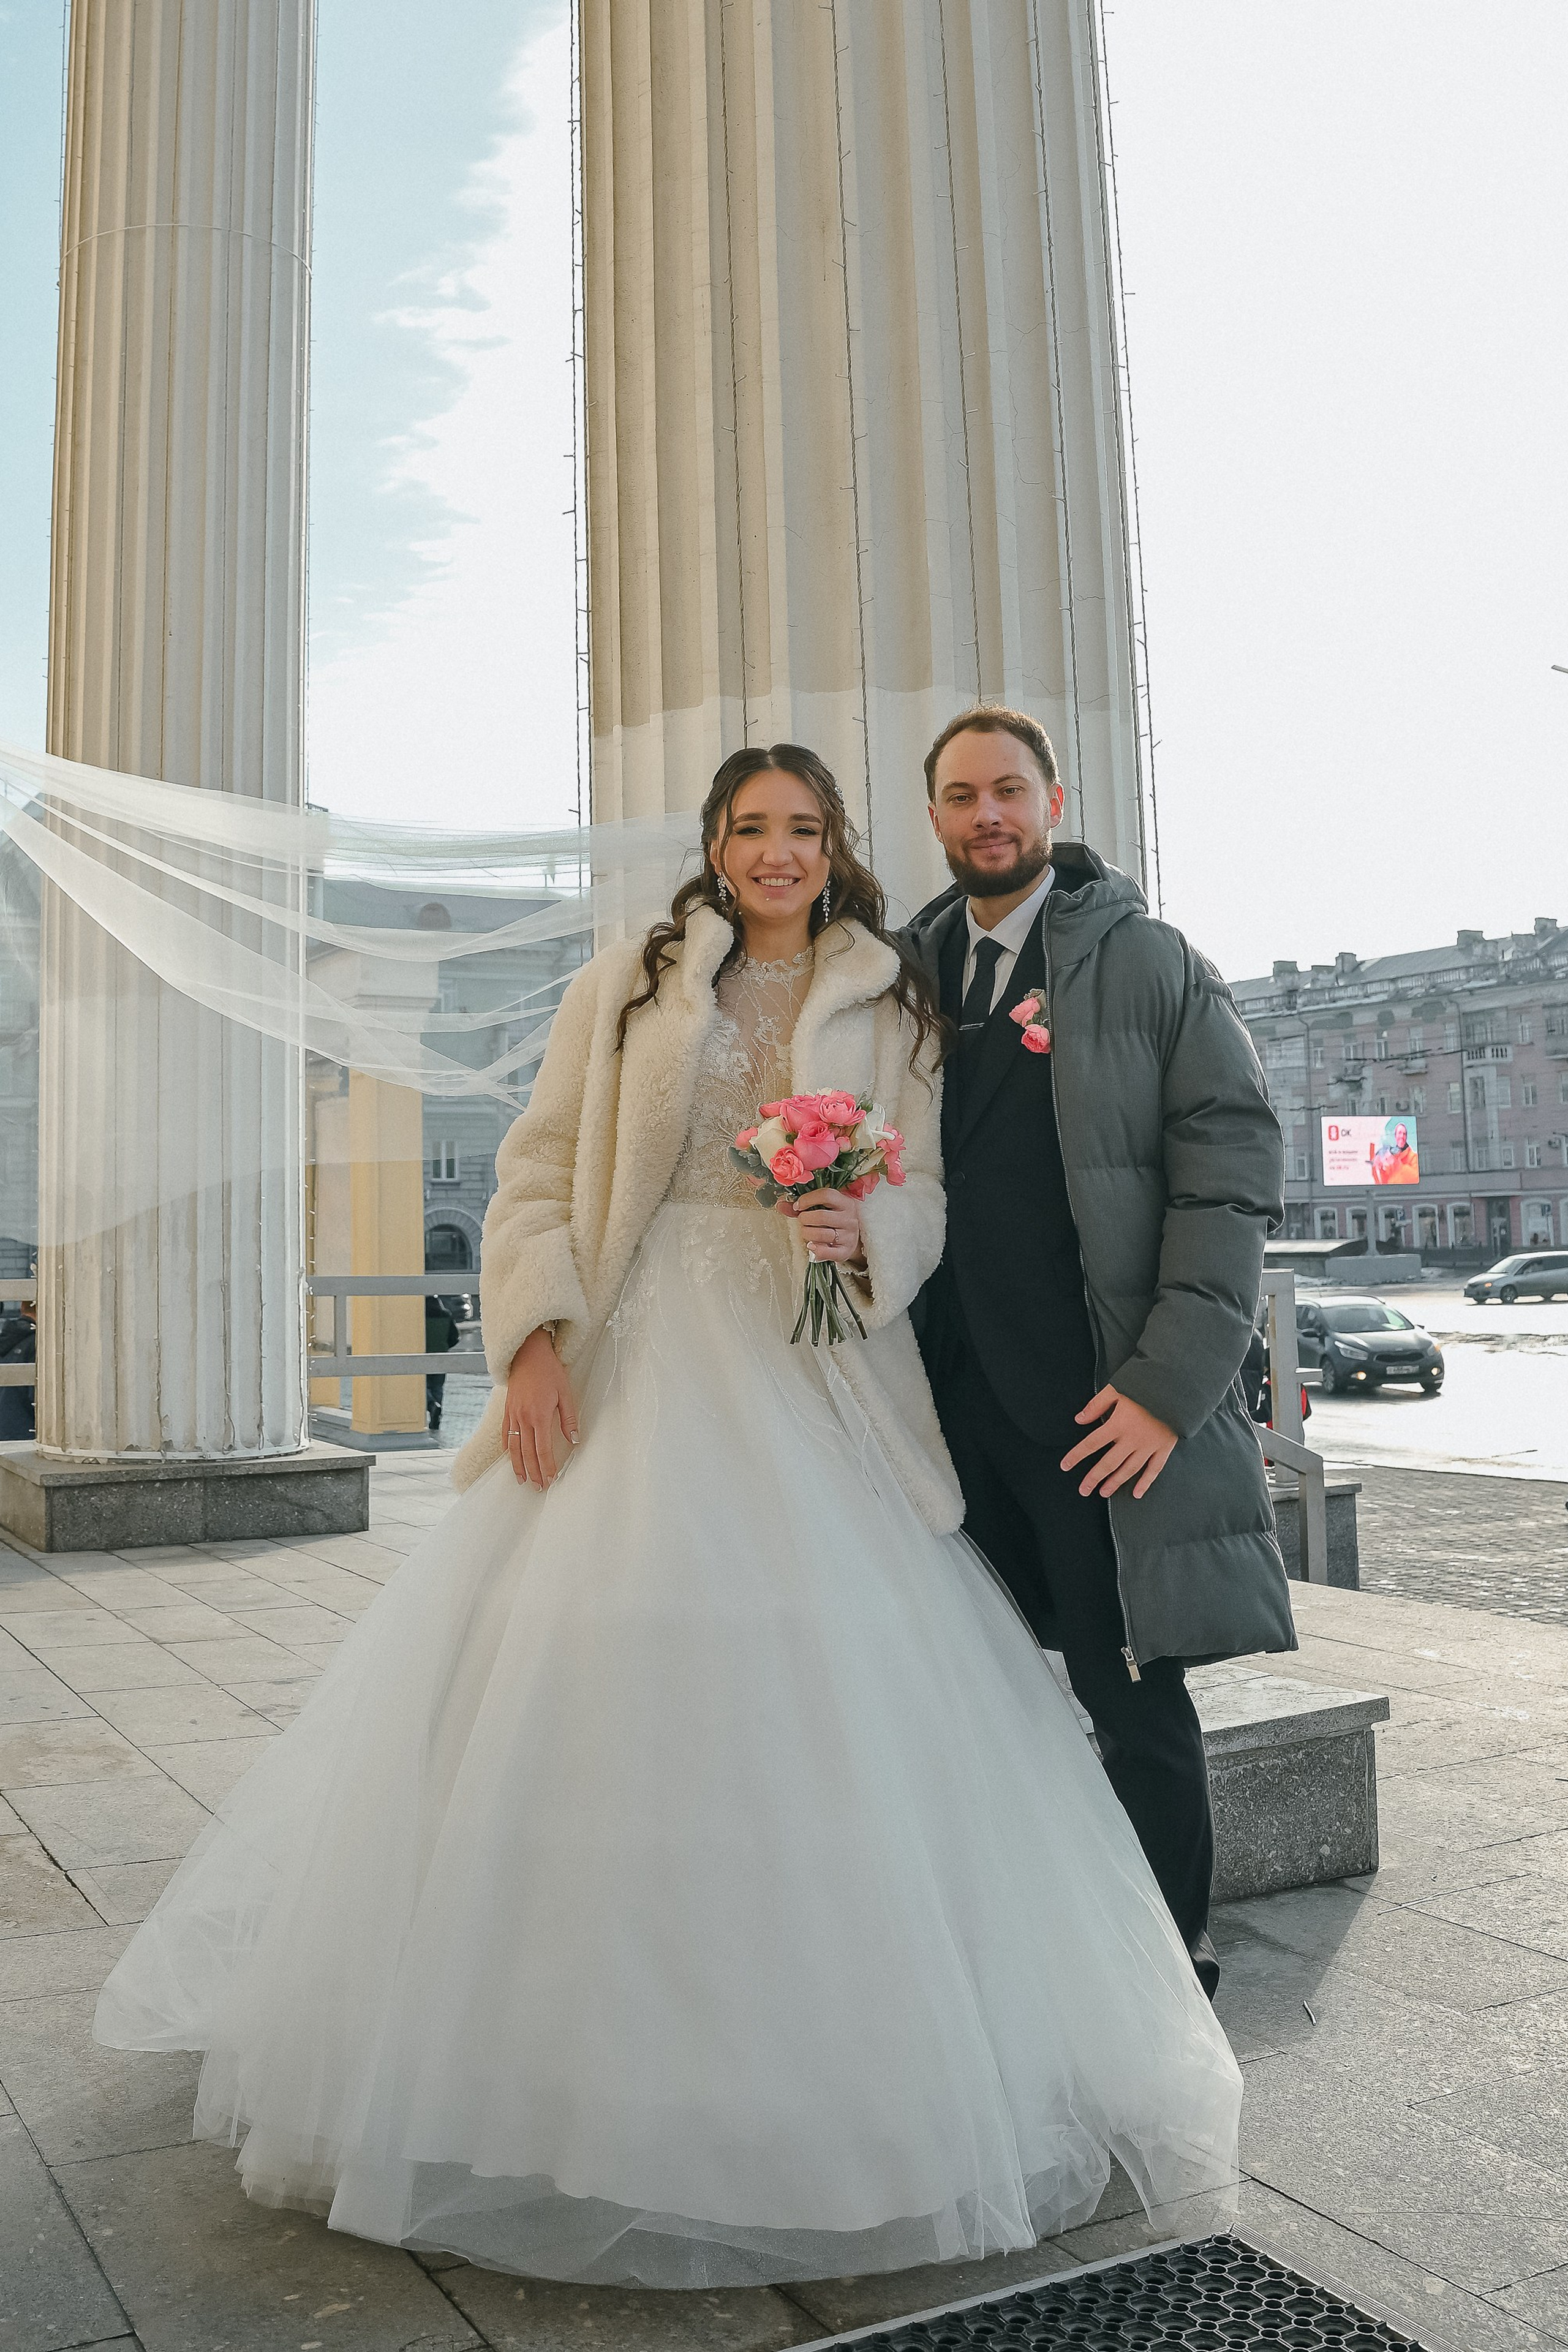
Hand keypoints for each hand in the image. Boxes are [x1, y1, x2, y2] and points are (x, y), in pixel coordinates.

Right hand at [503, 1327, 578, 1487]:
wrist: (527, 1353)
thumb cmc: (549, 1371)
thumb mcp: (565, 1393)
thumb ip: (568, 1419)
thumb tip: (574, 1440)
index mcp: (539, 1416)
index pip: (543, 1450)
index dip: (547, 1467)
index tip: (550, 1480)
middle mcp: (523, 1419)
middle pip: (527, 1453)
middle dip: (534, 1472)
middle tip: (538, 1488)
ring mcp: (512, 1415)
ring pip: (513, 1448)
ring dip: (518, 1466)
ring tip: (522, 1481)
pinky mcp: (507, 1411)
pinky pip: (505, 1435)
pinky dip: (507, 1450)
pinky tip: (510, 1459)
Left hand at [780, 1186, 864, 1265]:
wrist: (852, 1238)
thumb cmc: (834, 1220)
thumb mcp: (823, 1208)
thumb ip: (801, 1207)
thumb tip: (780, 1205)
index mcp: (845, 1202)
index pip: (826, 1195)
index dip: (807, 1199)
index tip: (798, 1206)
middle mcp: (849, 1218)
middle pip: (821, 1216)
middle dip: (804, 1219)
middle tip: (802, 1220)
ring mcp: (849, 1235)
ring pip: (821, 1234)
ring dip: (807, 1233)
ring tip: (806, 1232)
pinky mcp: (845, 1251)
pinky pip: (827, 1252)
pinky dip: (816, 1249)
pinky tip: (811, 1245)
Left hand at [1060, 1385, 1176, 1499]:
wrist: (1176, 1386)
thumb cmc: (1144, 1385)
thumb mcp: (1116, 1389)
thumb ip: (1096, 1405)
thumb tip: (1079, 1419)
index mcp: (1118, 1424)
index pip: (1091, 1444)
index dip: (1076, 1456)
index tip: (1065, 1466)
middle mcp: (1132, 1439)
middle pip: (1109, 1463)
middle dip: (1094, 1478)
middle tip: (1083, 1490)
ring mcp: (1149, 1445)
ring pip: (1129, 1469)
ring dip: (1115, 1482)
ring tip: (1103, 1492)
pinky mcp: (1164, 1447)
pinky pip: (1154, 1469)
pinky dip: (1146, 1483)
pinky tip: (1136, 1493)